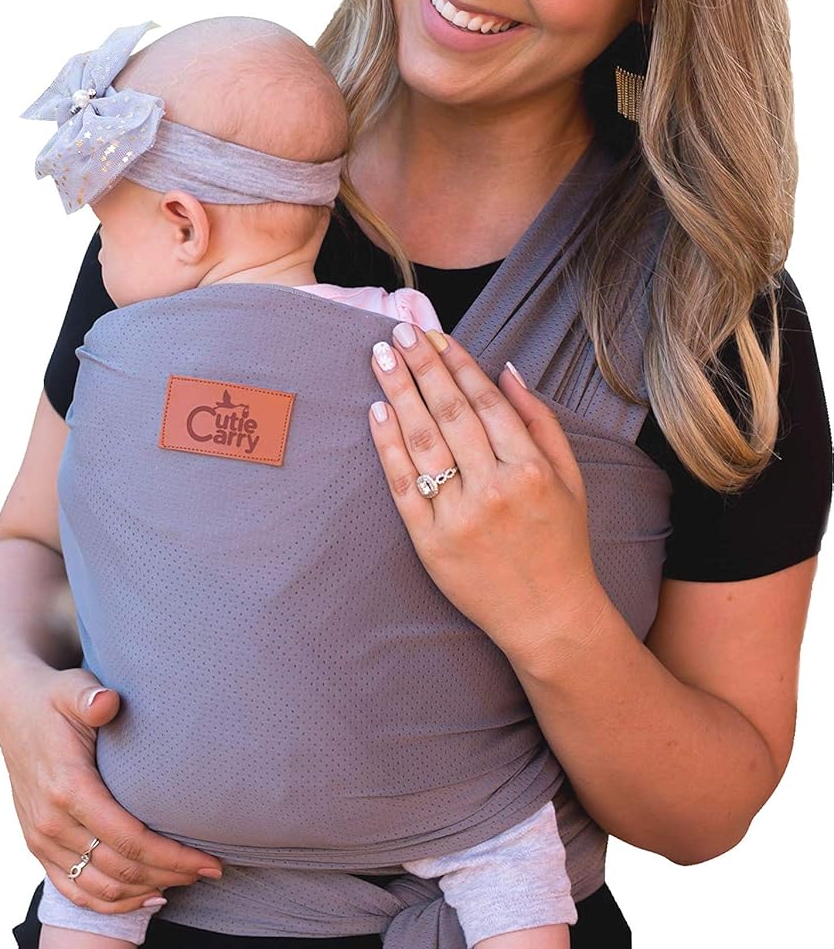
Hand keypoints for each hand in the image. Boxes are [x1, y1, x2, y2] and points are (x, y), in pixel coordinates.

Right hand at [0, 661, 221, 912]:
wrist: (13, 711)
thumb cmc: (55, 699)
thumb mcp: (73, 689)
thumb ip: (91, 697)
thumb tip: (108, 702)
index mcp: (67, 787)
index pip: (129, 839)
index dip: (173, 856)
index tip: (209, 861)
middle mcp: (51, 822)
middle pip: (120, 869)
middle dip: (170, 874)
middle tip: (209, 871)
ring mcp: (41, 839)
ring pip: (99, 888)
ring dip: (145, 891)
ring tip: (185, 881)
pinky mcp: (38, 847)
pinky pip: (73, 891)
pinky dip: (111, 903)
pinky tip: (145, 897)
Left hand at [368, 325, 607, 666]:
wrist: (548, 615)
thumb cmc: (562, 543)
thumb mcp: (571, 479)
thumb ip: (541, 422)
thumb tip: (508, 372)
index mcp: (530, 468)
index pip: (485, 402)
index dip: (457, 364)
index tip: (435, 335)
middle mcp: (494, 488)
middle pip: (449, 413)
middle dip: (421, 367)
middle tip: (399, 332)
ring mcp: (459, 516)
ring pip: (422, 442)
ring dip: (398, 393)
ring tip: (380, 358)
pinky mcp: (431, 543)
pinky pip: (403, 486)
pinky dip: (388, 447)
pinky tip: (377, 412)